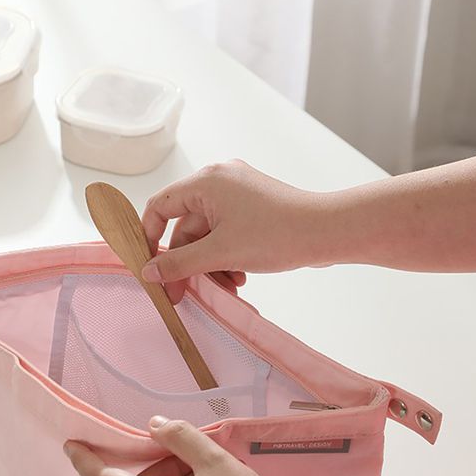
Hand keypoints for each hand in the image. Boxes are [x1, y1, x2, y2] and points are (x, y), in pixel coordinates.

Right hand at [141, 159, 332, 302]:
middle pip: (185, 227)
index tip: (150, 266)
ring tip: (224, 288)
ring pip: (207, 235)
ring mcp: (239, 194)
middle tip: (182, 294)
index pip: (160, 206)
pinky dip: (226, 257)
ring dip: (209, 265)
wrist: (327, 232)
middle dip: (187, 263)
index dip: (148, 236)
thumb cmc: (277, 234)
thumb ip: (179, 263)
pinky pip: (226, 234)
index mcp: (206, 182)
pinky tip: (239, 278)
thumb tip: (149, 272)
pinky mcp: (254, 208)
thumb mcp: (220, 253)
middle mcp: (220, 181)